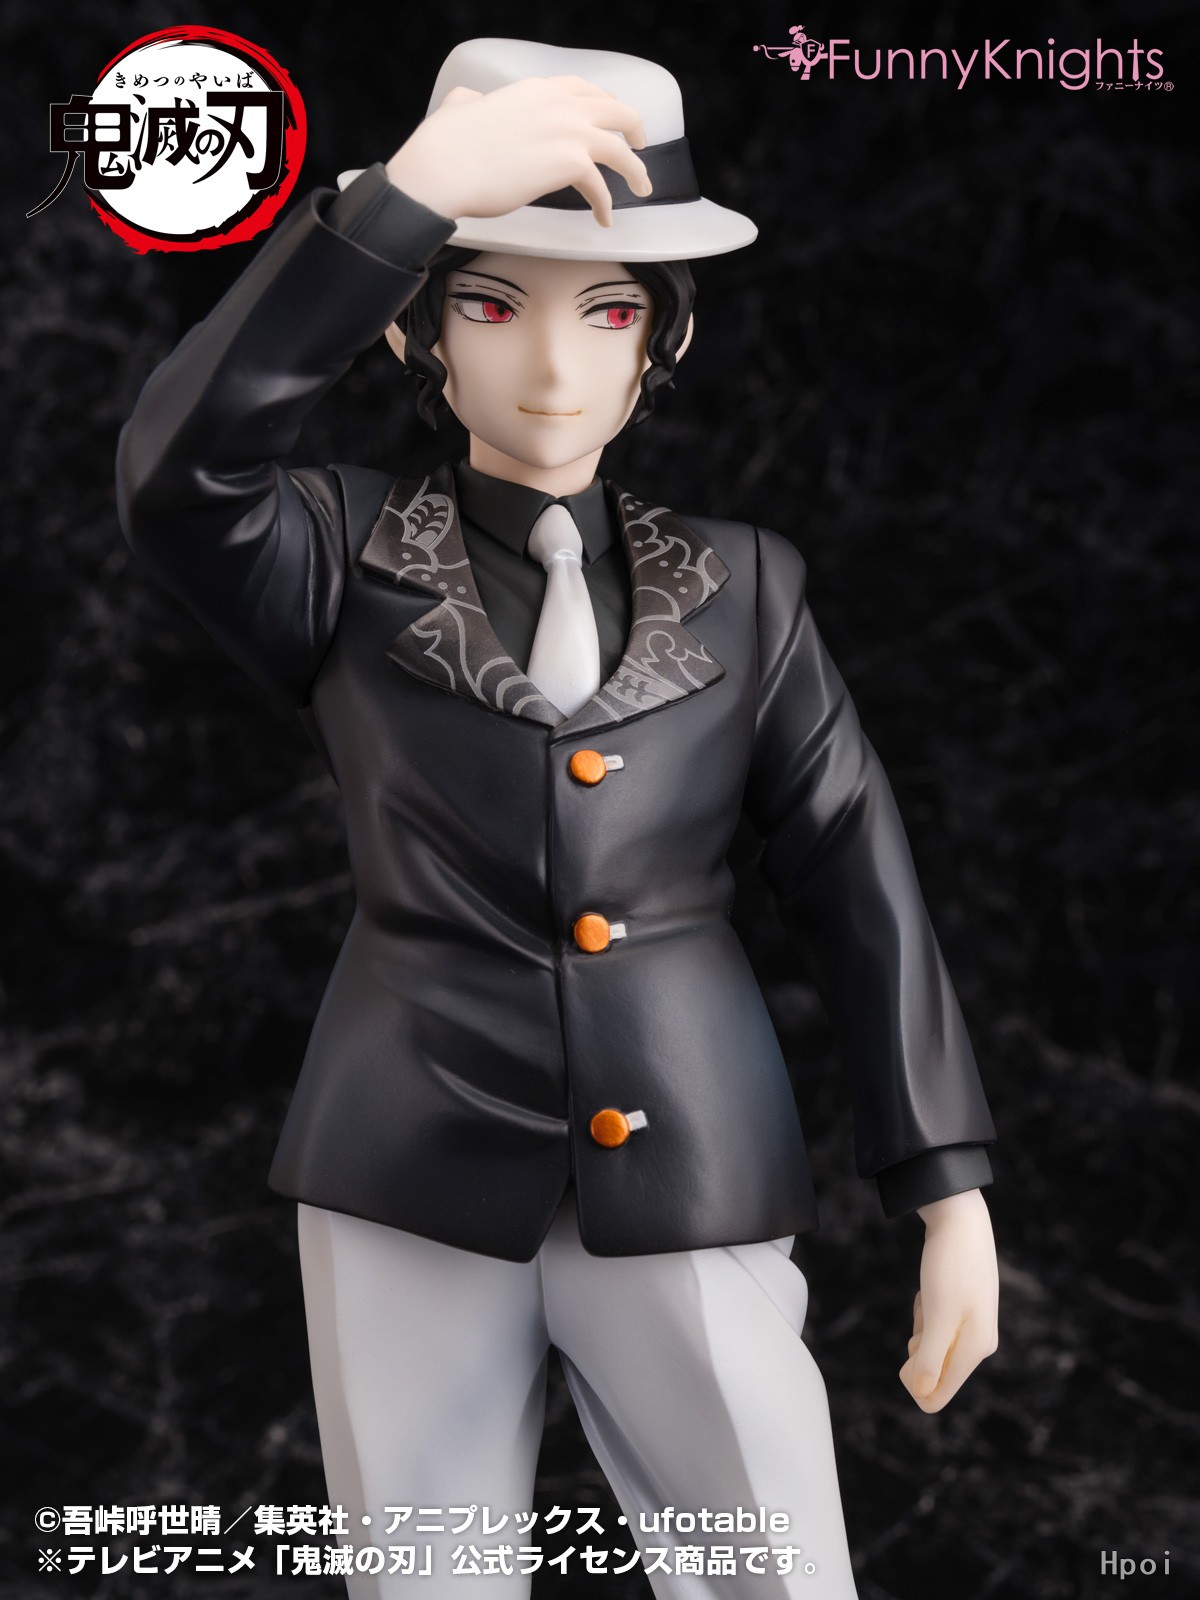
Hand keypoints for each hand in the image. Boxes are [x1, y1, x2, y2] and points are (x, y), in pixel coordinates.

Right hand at [384, 75, 651, 227]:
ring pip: (621, 148)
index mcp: (536, 90)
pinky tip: (604, 219)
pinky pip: (602, 187)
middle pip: (615, 110)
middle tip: (641, 145)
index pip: (583, 90)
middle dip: (634, 127)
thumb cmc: (446, 144)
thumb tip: (470, 102)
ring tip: (642, 188)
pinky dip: (606, 205)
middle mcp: (559, 105)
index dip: (603, 104)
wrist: (445, 167)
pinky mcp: (570, 164)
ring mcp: (569, 132)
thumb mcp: (461, 106)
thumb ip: (473, 101)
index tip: (611, 117)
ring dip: (636, 170)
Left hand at [899, 1188, 998, 1412]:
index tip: (912, 1342)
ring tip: (932, 1293)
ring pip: (930, 1343)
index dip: (913, 1379)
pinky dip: (925, 1308)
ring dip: (922, 1323)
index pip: (937, 1394)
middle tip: (927, 1309)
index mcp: (977, 1349)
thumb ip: (931, 1359)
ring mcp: (972, 1324)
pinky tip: (932, 1286)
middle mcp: (979, 1342)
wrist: (959, 1216)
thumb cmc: (950, 1266)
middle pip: (932, 1368)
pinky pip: (933, 1322)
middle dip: (918, 1344)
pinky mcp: (963, 1307)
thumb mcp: (937, 1315)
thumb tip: (922, 1394)